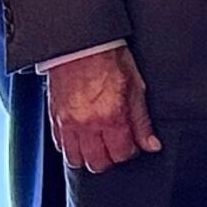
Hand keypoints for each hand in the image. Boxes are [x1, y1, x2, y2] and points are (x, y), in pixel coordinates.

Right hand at [44, 47, 162, 173]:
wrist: (80, 42)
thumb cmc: (108, 58)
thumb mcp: (135, 86)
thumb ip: (142, 120)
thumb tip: (151, 145)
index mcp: (110, 116)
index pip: (121, 154)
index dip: (130, 151)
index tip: (132, 143)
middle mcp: (87, 124)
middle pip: (97, 164)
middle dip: (110, 158)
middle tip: (116, 145)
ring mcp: (67, 122)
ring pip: (76, 159)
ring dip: (89, 156)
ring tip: (98, 143)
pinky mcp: (54, 117)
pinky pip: (60, 145)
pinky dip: (71, 146)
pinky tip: (82, 136)